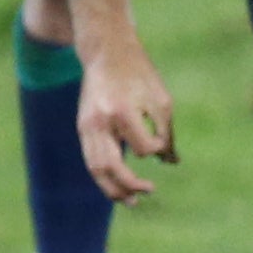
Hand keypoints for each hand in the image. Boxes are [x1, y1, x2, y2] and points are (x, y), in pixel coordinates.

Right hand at [77, 49, 177, 200]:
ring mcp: (86, 126)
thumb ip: (166, 132)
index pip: (142, 148)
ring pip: (95, 168)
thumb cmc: (139, 74)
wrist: (106, 52)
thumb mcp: (160, 98)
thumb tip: (170, 162)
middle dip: (128, 186)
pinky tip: (117, 185)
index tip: (163, 144)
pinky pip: (90, 159)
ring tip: (130, 200)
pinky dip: (103, 175)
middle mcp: (99, 122)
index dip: (156, 150)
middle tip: (148, 192)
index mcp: (121, 111)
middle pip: (109, 167)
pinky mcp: (82, 127)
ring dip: (112, 188)